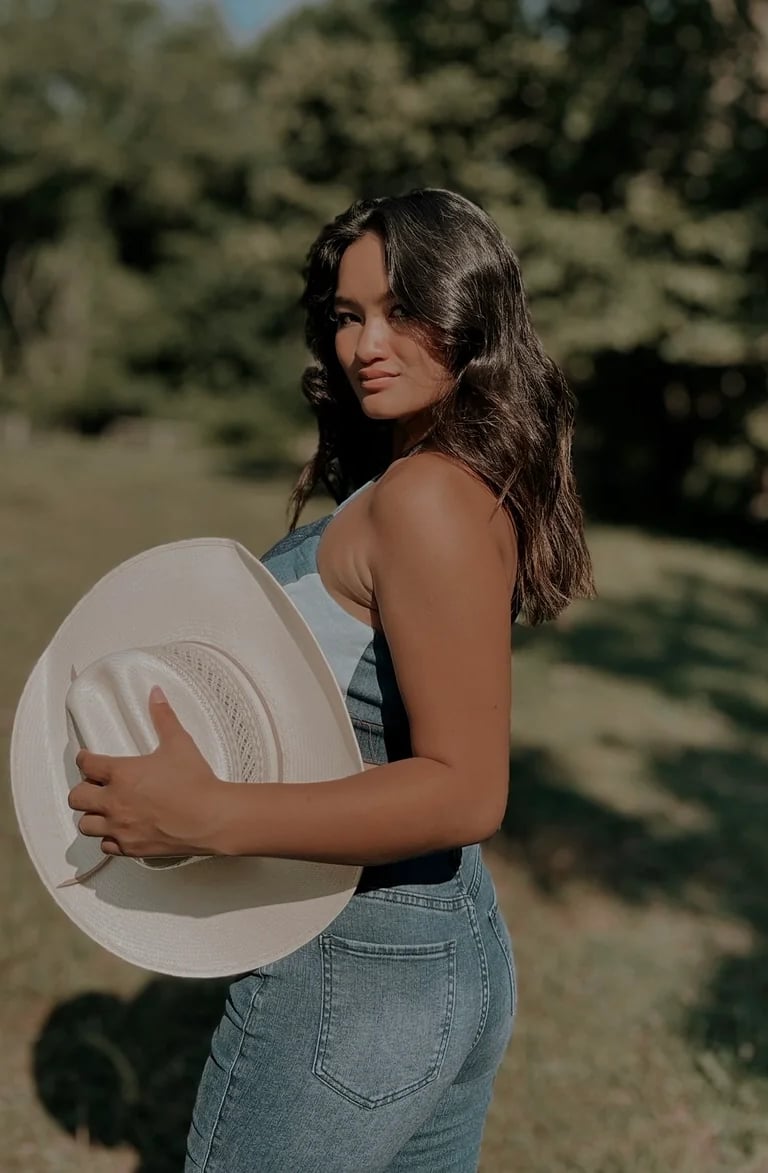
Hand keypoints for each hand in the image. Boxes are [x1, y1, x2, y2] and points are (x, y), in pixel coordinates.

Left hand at [69, 685, 226, 858]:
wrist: (211, 818)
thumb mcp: (179, 742)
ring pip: (85, 824)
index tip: (87, 758)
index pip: (87, 764)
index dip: (84, 759)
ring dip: (92, 816)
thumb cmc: (196, 782)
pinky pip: (106, 846)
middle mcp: (114, 801)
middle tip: (94, 786)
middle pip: (76, 798)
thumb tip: (156, 694)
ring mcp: (120, 827)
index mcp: (121, 773)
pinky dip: (109, 838)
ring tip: (104, 810)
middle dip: (83, 790)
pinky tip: (120, 830)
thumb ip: (164, 717)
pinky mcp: (131, 847)